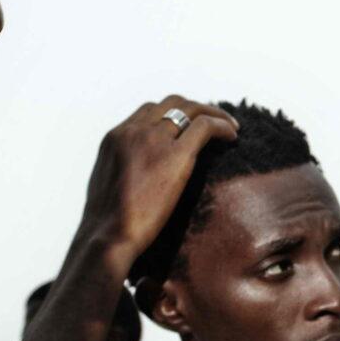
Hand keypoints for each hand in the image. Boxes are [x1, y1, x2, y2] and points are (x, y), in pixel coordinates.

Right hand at [76, 96, 238, 275]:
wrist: (108, 237)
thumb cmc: (106, 225)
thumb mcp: (108, 186)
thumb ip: (123, 170)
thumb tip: (136, 178)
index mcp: (115, 138)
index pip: (149, 111)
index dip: (174, 114)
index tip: (188, 126)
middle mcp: (133, 131)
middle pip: (172, 103)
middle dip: (195, 109)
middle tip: (213, 122)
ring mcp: (154, 140)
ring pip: (191, 110)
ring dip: (214, 114)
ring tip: (230, 127)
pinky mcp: (175, 155)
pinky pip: (205, 127)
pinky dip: (222, 125)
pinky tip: (233, 136)